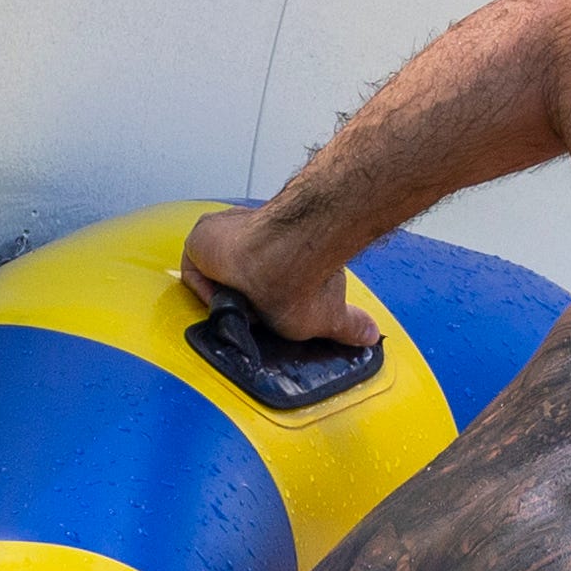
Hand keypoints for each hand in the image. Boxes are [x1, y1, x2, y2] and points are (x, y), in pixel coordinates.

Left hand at [182, 206, 381, 352]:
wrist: (288, 255)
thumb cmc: (309, 281)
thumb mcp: (331, 315)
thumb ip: (349, 325)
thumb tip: (374, 336)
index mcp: (284, 251)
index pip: (262, 277)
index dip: (262, 298)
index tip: (270, 313)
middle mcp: (253, 238)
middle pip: (235, 278)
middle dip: (243, 300)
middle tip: (256, 314)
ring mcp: (227, 233)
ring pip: (216, 275)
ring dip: (228, 296)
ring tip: (244, 308)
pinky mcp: (203, 236)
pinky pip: (196, 271)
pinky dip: (207, 288)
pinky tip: (228, 293)